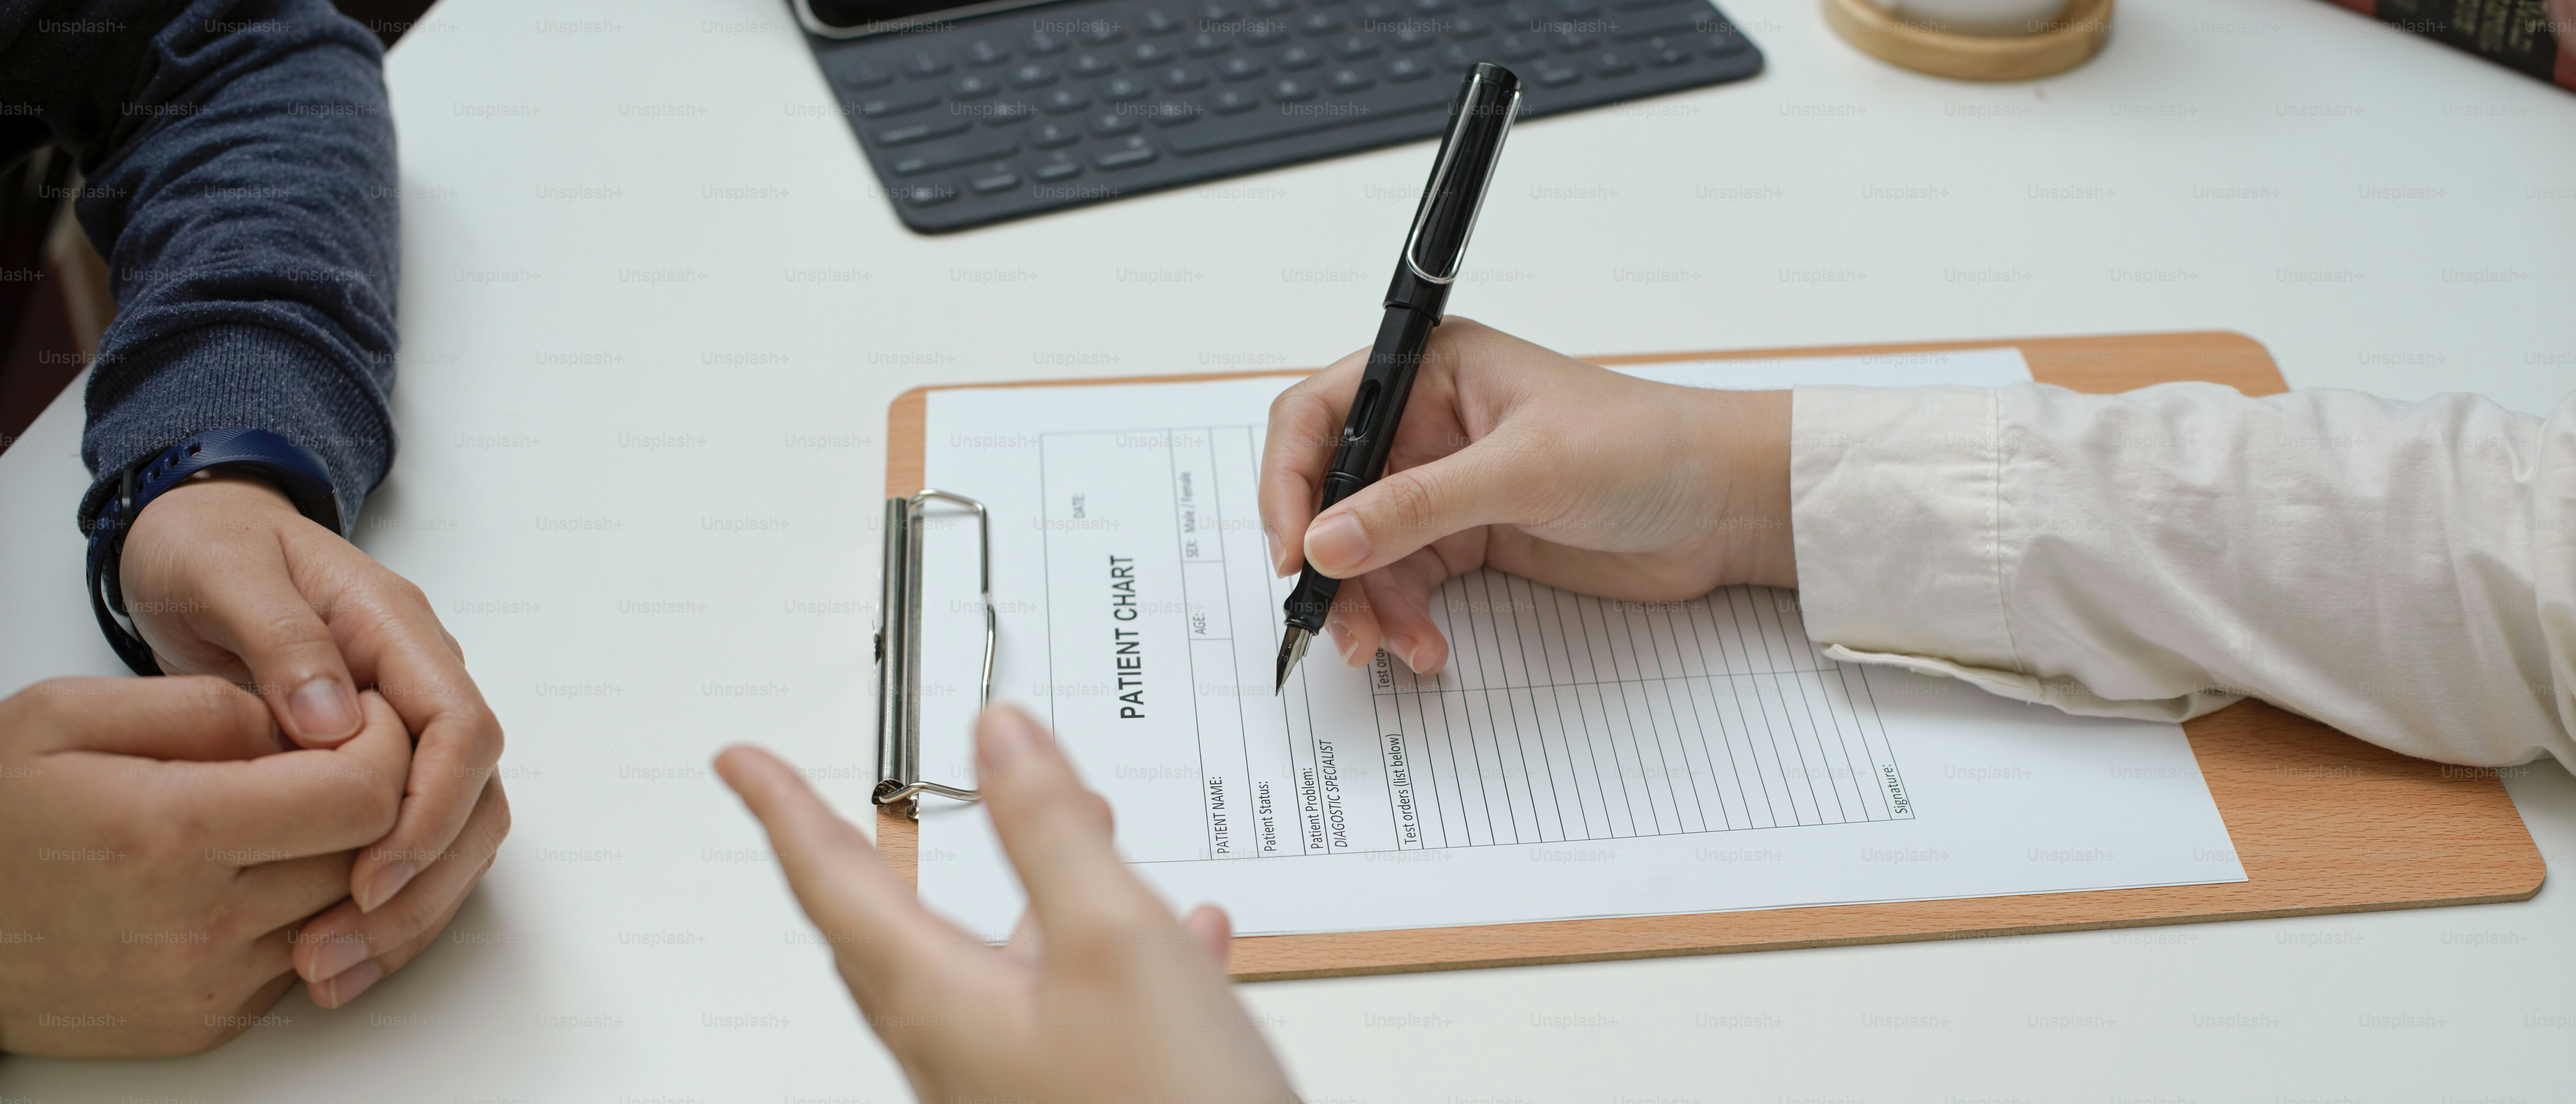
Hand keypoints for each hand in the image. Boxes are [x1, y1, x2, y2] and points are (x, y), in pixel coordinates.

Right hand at [0, 678, 408, 1055]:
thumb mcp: (66, 718)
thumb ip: (201, 707)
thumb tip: (301, 722)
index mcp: (175, 832)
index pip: (364, 796)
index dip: (386, 746)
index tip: (364, 718)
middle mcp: (203, 922)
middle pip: (369, 854)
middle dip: (371, 794)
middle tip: (331, 758)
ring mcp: (208, 984)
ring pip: (347, 911)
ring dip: (339, 857)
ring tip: (287, 814)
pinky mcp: (206, 1022)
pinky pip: (302, 960)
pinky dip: (301, 914)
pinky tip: (253, 875)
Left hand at [118, 472, 509, 1004]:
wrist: (201, 544)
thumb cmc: (211, 549)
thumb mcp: (225, 571)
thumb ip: (281, 636)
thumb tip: (333, 720)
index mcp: (397, 632)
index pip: (461, 729)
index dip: (431, 808)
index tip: (371, 873)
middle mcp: (420, 685)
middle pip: (476, 798)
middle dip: (425, 883)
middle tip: (340, 944)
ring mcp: (407, 728)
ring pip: (457, 835)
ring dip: (410, 910)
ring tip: (329, 967)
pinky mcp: (379, 769)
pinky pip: (412, 846)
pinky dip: (385, 907)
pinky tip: (332, 951)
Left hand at [716, 705, 1297, 1103]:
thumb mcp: (1113, 939)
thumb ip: (1048, 829)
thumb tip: (997, 737)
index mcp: (941, 1003)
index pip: (833, 884)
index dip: (784, 810)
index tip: (740, 766)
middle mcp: (958, 1053)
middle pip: (890, 937)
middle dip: (880, 857)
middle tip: (846, 809)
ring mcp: (1011, 1087)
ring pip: (992, 970)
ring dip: (1025, 894)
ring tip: (1077, 829)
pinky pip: (1070, 1014)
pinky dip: (1110, 956)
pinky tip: (1185, 939)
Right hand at [1258, 317, 1794, 673]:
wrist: (1725, 506)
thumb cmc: (1646, 448)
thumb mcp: (1525, 469)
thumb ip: (1418, 505)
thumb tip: (1327, 540)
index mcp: (1429, 372)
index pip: (1317, 417)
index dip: (1289, 483)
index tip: (1294, 553)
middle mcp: (1425, 425)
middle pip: (1329, 495)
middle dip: (1327, 563)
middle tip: (1336, 625)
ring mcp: (1444, 486)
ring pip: (1362, 551)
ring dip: (1366, 606)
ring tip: (1391, 649)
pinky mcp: (1469, 539)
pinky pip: (1405, 583)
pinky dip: (1403, 620)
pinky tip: (1426, 647)